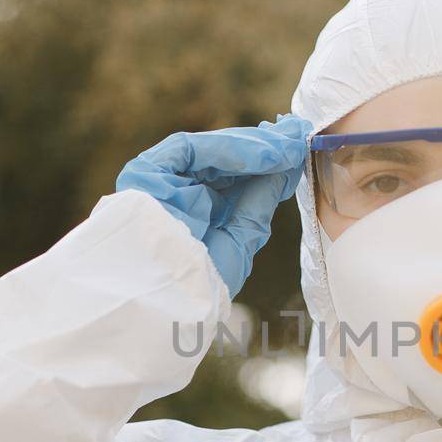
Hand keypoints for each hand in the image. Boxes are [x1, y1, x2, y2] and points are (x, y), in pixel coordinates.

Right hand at [115, 114, 310, 296]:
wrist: (168, 306)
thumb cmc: (202, 285)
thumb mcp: (240, 238)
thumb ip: (259, 202)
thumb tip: (285, 166)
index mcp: (198, 212)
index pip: (234, 177)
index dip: (266, 160)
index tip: (297, 146)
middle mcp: (178, 193)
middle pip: (224, 161)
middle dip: (264, 147)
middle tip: (298, 135)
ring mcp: (159, 181)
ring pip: (209, 151)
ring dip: (253, 145)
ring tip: (288, 144)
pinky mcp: (143, 172)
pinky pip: (188, 149)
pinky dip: (228, 149)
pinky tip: (263, 154)